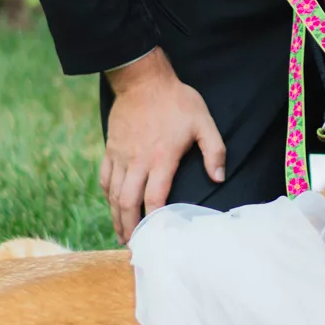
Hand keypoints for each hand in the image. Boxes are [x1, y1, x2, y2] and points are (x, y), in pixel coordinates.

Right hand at [100, 47, 223, 243]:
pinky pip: (105, 178)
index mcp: (162, 158)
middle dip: (129, 227)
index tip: (155, 236)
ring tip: (122, 232)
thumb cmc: (176, 101)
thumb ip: (214, 151)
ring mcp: (121, 156)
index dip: (153, 221)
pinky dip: (107, 195)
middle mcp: (138, 161)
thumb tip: (219, 177)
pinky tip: (112, 205)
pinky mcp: (111, 149)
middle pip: (128, 203)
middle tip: (134, 244)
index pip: (154, 198)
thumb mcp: (203, 122)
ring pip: (113, 194)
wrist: (143, 80)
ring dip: (116, 216)